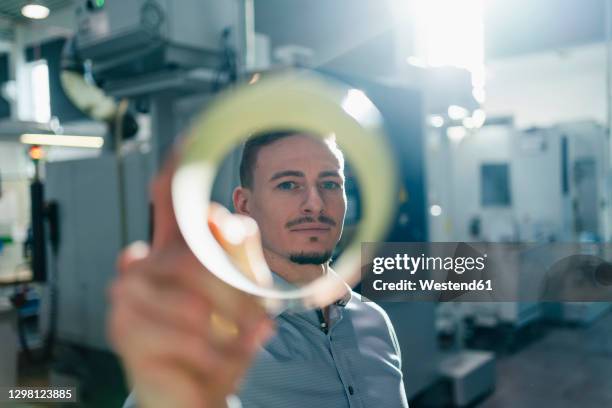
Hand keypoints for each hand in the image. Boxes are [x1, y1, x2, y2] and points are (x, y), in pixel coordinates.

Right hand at [108, 152, 273, 407]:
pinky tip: (230, 358)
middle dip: (239, 289)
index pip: (170, 195)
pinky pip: (182, 329)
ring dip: (232, 322)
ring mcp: (129, 292)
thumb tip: (219, 217)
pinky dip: (216, 349)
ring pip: (192, 291)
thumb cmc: (222, 339)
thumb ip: (238, 255)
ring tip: (249, 340)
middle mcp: (146, 260)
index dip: (180, 165)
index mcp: (177, 247)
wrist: (199, 393)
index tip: (193, 134)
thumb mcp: (245, 297)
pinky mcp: (124, 326)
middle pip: (198, 250)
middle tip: (262, 319)